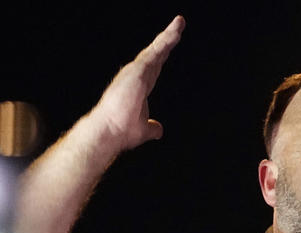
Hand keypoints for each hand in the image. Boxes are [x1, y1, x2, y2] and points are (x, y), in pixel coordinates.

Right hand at [88, 16, 185, 152]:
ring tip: (180, 22)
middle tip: (179, 23)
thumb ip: (152, 128)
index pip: (155, 66)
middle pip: (157, 53)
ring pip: (156, 49)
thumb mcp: (144, 129)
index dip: (163, 54)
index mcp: (139, 85)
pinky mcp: (137, 71)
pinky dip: (165, 42)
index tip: (171, 42)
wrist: (110, 132)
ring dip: (169, 35)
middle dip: (168, 38)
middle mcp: (136, 75)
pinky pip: (155, 53)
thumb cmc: (121, 131)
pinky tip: (175, 33)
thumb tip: (159, 130)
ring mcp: (135, 71)